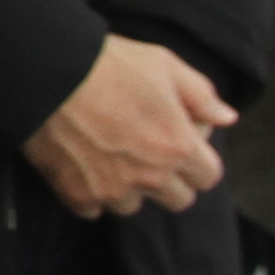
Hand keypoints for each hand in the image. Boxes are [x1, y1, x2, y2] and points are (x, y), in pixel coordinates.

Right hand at [23, 34, 236, 219]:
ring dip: (129, 189)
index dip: (198, 162)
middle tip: (149, 154)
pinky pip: (93, 209)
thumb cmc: (109, 64)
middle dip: (170, 181)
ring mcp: (113, 189)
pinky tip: (83, 166)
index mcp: (178, 147)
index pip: (208, 177)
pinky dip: (91, 193)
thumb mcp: (164, 65)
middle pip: (178, 201)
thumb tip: (227, 118)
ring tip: (111, 158)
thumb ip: (201, 95)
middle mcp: (151, 176)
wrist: (47, 74)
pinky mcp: (78, 195)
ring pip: (134, 206)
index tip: (182, 147)